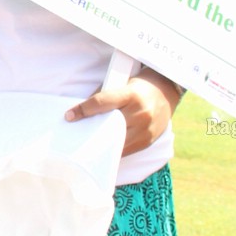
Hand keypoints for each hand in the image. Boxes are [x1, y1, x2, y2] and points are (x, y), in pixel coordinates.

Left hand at [65, 72, 180, 156]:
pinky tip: (101, 150)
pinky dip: (112, 150)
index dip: (83, 109)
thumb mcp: (123, 84)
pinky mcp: (147, 141)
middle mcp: (140, 113)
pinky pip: (125, 150)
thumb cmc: (138, 87)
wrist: (166, 92)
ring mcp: (145, 129)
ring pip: (116, 142)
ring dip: (100, 144)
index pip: (103, 102)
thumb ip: (104, 96)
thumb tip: (81, 112)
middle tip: (73, 137)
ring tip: (83, 147)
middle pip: (108, 126)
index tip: (68, 116)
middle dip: (90, 132)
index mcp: (131, 94)